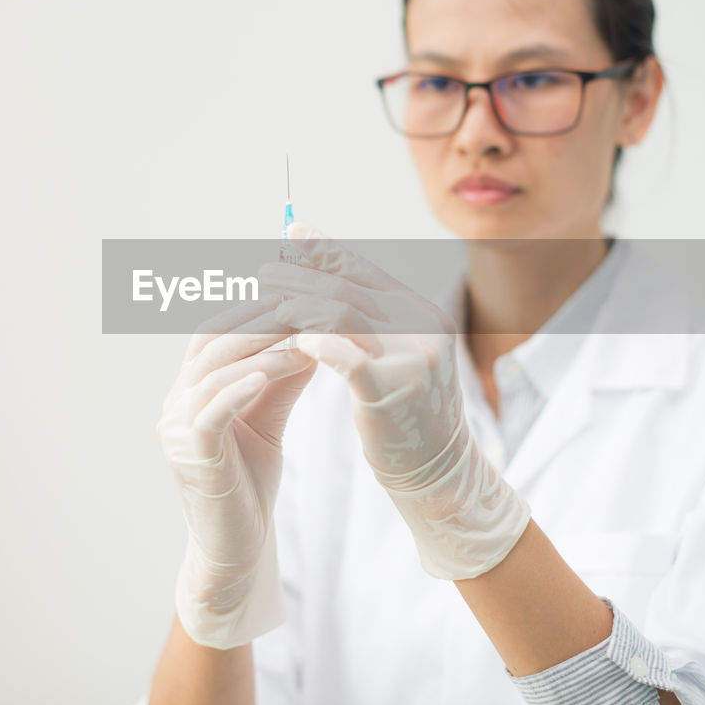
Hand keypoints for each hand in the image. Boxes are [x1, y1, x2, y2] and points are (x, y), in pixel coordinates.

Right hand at [157, 293, 316, 647]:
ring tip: (301, 338)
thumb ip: (282, 377)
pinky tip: (269, 374)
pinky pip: (212, 412)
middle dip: (258, 319)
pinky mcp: (190, 455)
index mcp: (190, 389)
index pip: (215, 331)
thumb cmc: (250, 483)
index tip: (293, 289)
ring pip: (214, 372)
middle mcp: (175, 402)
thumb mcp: (270, 418)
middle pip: (212, 342)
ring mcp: (177, 428)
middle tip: (301, 303)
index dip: (250, 307)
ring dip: (260, 351)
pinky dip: (239, 389)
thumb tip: (311, 330)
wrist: (236, 547)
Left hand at [259, 222, 530, 579]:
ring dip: (301, 304)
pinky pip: (346, 356)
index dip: (326, 250)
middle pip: (349, 287)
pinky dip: (318, 344)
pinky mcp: (391, 389)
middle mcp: (421, 327)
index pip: (365, 270)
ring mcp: (410, 357)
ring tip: (269, 300)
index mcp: (421, 313)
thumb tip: (327, 284)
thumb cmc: (408, 413)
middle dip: (303, 275)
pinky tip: (295, 342)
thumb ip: (373, 322)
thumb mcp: (398, 357)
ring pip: (344, 313)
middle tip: (264, 270)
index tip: (292, 234)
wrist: (440, 470)